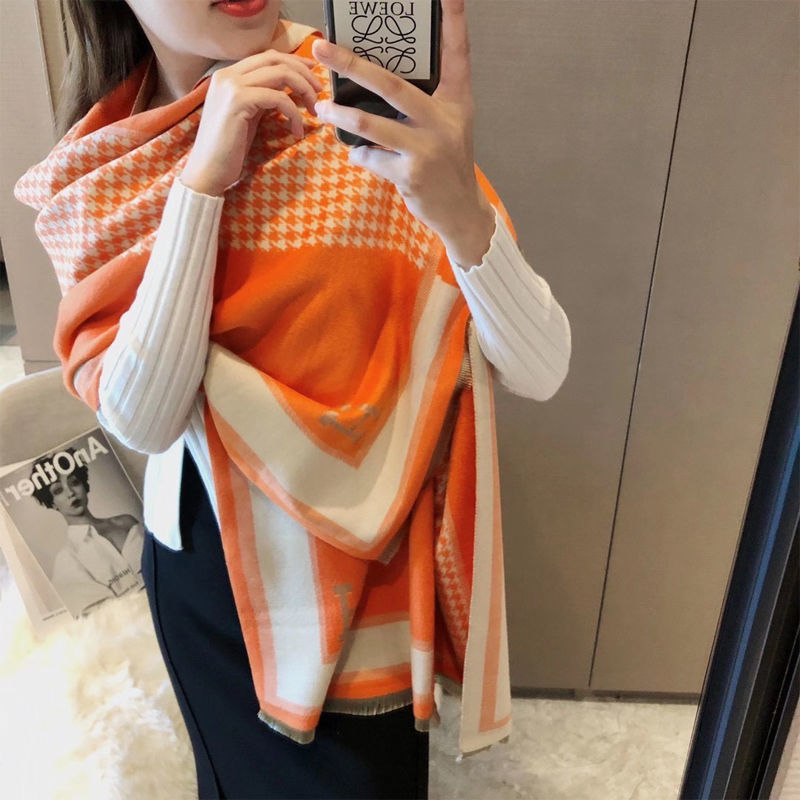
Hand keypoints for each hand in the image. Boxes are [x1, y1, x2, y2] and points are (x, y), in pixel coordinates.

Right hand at [181, 49, 323, 196]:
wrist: (207, 171)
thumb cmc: (228, 150)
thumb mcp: (249, 116)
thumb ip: (263, 98)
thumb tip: (288, 88)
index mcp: (228, 75)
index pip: (267, 57)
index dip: (294, 62)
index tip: (313, 75)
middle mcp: (228, 74)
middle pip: (276, 59)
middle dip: (304, 73)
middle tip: (319, 91)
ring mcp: (231, 86)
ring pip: (280, 73)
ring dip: (304, 90)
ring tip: (313, 110)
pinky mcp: (238, 101)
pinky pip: (278, 98)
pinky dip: (294, 113)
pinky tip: (297, 131)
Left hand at [311, 0, 494, 267]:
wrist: (461, 211)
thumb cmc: (447, 162)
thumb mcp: (447, 126)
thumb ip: (423, 103)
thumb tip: (373, 83)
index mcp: (456, 102)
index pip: (457, 54)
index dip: (454, 21)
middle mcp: (444, 121)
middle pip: (392, 84)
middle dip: (352, 65)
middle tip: (321, 47)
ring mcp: (427, 149)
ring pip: (371, 124)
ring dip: (340, 115)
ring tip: (322, 108)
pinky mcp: (411, 175)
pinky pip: (371, 157)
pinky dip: (360, 154)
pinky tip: (360, 154)